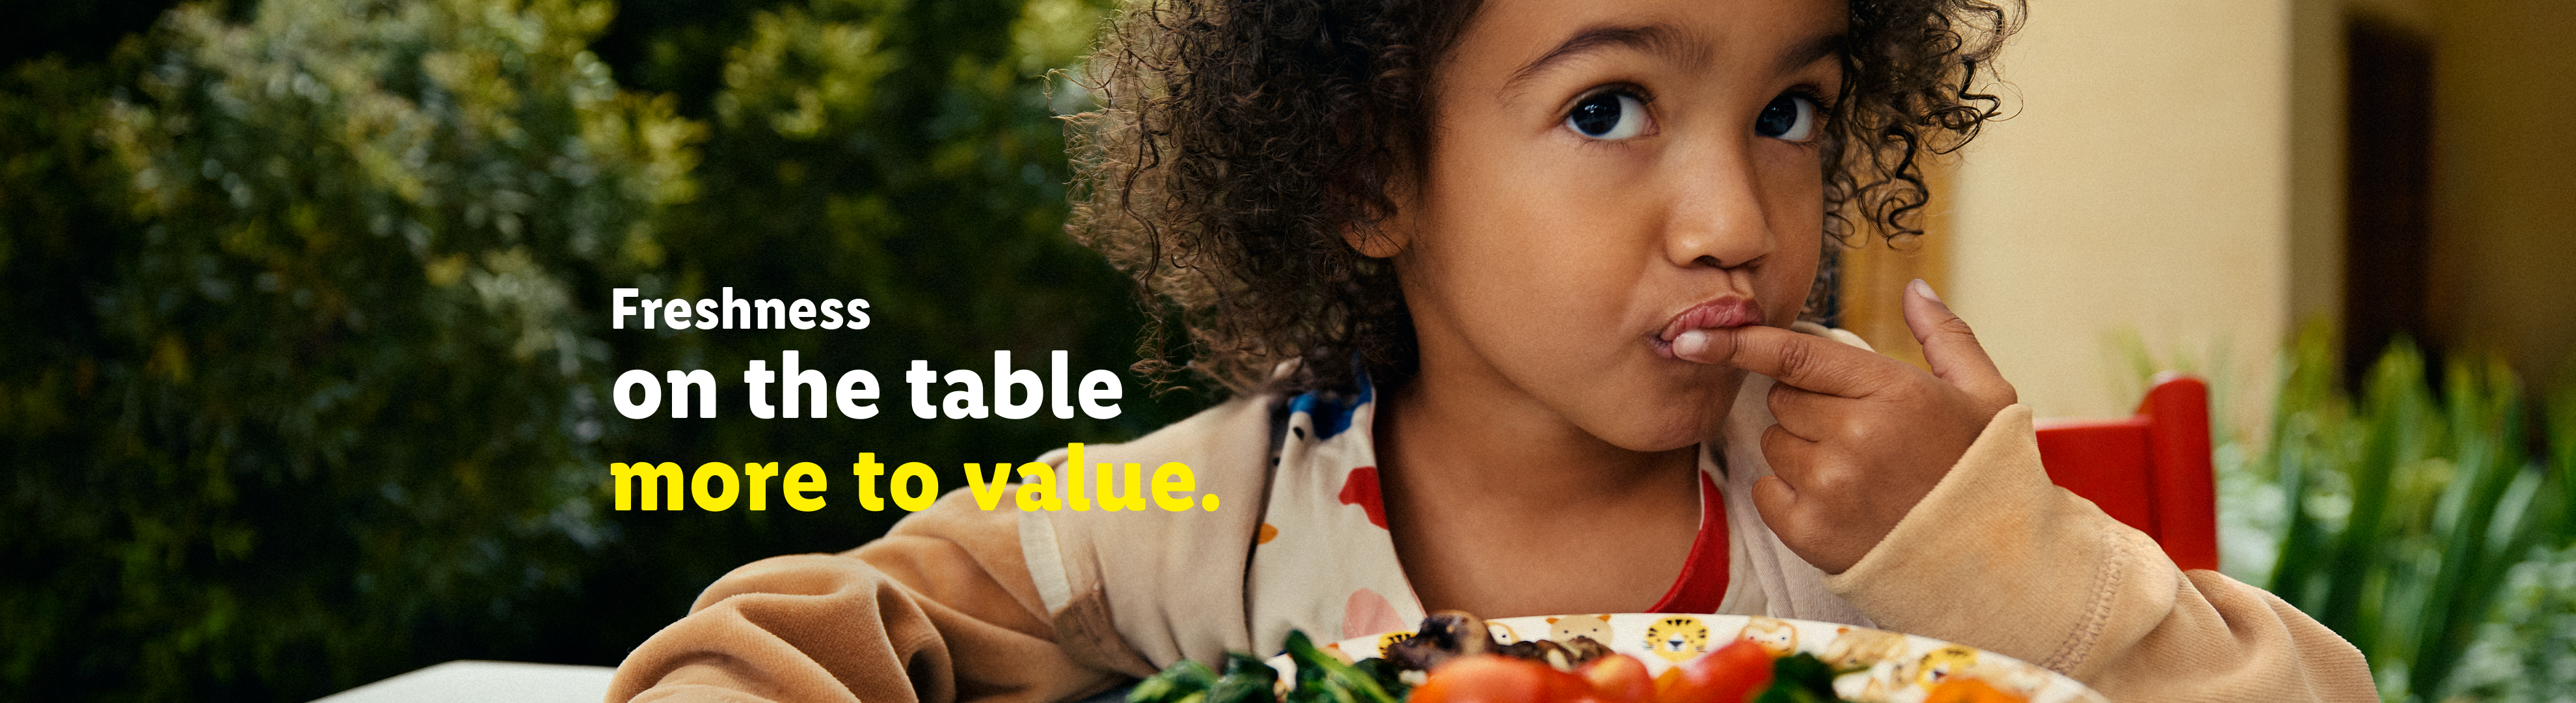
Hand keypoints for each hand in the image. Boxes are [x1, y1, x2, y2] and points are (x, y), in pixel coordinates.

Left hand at [1672, 280, 2016, 572]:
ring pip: (1774, 443)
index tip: (1694, 336)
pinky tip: (1835, 501)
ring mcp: (1830, 485)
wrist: (1988, 563)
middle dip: (1808, 407)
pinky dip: (1787, 493)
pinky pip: (1766, 490)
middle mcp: (1856, 434)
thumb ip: (1945, 335)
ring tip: (1854, 472)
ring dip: (1800, 450)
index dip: (1740, 342)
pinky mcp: (1811, 530)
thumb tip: (1914, 287)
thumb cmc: (1981, 473)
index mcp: (1894, 391)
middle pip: (1782, 399)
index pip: (1794, 354)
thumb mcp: (1985, 395)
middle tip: (1857, 432)